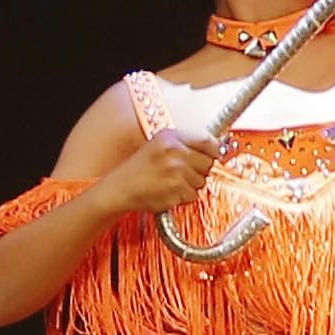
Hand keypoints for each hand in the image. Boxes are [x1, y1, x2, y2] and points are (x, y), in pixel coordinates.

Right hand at [95, 130, 215, 228]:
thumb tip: (215, 148)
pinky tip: (169, 191)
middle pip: (209, 162)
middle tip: (184, 171)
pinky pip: (193, 196)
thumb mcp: (158, 145)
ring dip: (191, 184)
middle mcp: (175, 152)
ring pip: (202, 181)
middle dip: (200, 169)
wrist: (120, 189)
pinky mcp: (176, 191)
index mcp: (171, 138)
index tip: (214, 154)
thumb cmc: (139, 168)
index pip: (208, 140)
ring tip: (172, 181)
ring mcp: (176, 173)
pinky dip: (184, 197)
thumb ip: (184, 143)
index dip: (214, 149)